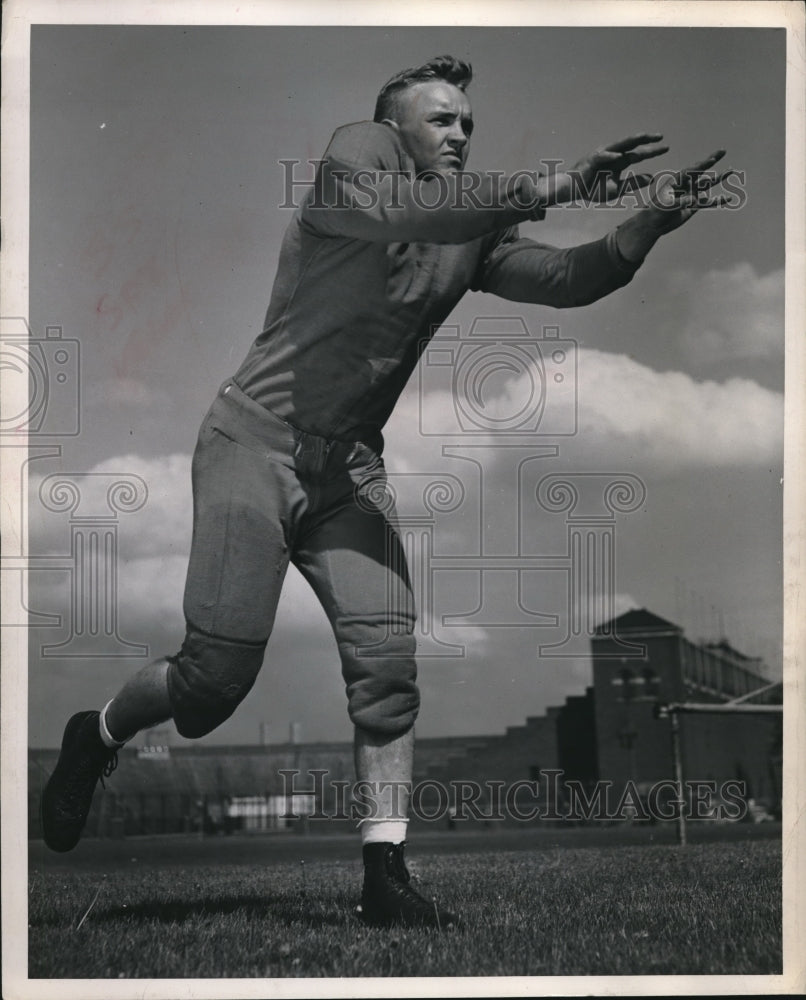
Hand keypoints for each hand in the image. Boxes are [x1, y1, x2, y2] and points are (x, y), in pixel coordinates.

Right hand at [546, 133, 669, 205]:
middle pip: (632, 145)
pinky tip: (619, 157)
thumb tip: (652, 178)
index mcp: (619, 161)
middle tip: (660, 137)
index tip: (666, 147)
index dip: (652, 151)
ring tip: (644, 136)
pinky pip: (603, 157)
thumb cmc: (593, 189)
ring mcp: (603, 155)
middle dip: (646, 140)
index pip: (638, 154)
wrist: (574, 191)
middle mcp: (613, 155)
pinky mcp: (592, 159)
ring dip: (631, 140)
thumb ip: (634, 183)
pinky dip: (610, 157)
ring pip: (620, 145)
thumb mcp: (618, 188)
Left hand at [615, 150, 733, 261]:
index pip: (691, 170)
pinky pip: (708, 202)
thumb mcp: (666, 206)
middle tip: (723, 151)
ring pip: (707, 184)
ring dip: (719, 178)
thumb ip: (680, 201)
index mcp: (676, 180)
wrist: (653, 224)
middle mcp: (685, 184)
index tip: (712, 159)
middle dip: (711, 161)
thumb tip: (693, 199)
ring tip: (731, 170)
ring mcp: (690, 194)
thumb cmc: (655, 212)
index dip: (702, 165)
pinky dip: (718, 201)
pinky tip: (729, 199)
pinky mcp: (694, 205)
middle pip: (701, 171)